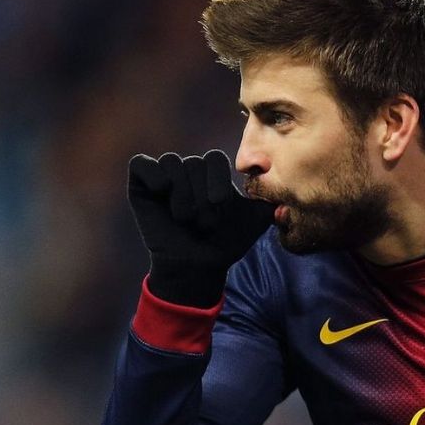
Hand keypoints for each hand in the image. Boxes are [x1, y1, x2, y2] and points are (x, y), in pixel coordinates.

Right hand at [128, 149, 274, 306]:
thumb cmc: (225, 243)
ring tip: (186, 219)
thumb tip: (285, 200)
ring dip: (182, 195)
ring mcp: (163, 176)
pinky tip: (161, 193)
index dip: (217, 180)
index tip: (221, 206)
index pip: (214, 158)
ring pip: (172, 164)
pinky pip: (142, 164)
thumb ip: (270, 205)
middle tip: (204, 222)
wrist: (197, 267)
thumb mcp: (254, 223)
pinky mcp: (140, 184)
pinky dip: (153, 175)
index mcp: (212, 172)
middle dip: (200, 196)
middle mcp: (188, 170)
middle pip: (193, 163)